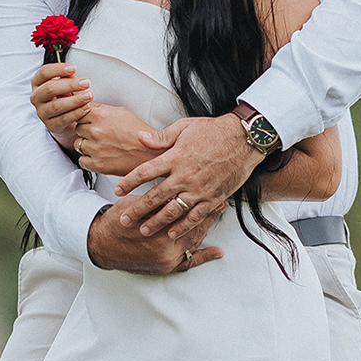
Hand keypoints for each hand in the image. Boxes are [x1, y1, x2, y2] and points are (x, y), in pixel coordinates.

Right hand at [30, 61, 91, 148]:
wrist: (66, 118)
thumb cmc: (64, 96)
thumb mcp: (64, 84)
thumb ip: (67, 78)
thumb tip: (72, 73)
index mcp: (37, 83)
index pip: (43, 72)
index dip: (58, 69)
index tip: (74, 68)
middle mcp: (36, 98)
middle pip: (49, 88)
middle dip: (70, 85)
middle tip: (86, 83)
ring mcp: (42, 113)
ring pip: (57, 105)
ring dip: (75, 100)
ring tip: (89, 95)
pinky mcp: (51, 125)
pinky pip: (64, 119)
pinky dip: (76, 113)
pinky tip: (86, 107)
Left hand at [70, 104, 154, 177]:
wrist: (151, 152)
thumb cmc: (138, 132)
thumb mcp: (120, 112)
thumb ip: (101, 109)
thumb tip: (87, 106)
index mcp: (99, 115)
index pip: (78, 112)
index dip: (84, 116)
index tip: (88, 120)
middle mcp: (95, 131)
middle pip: (77, 128)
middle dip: (86, 130)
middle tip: (99, 133)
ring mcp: (95, 148)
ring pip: (78, 144)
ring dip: (86, 145)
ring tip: (101, 145)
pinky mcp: (97, 164)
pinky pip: (81, 160)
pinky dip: (88, 159)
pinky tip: (99, 155)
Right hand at [87, 200, 224, 274]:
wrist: (101, 245)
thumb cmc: (116, 221)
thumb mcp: (134, 204)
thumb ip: (155, 198)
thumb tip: (175, 188)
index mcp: (156, 225)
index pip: (184, 208)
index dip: (198, 196)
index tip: (210, 186)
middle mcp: (165, 243)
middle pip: (193, 223)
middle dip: (207, 209)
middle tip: (222, 197)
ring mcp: (167, 257)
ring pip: (194, 239)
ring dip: (208, 226)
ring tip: (220, 213)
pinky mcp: (166, 266)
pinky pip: (189, 262)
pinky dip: (204, 257)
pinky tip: (217, 252)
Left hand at [114, 113, 262, 243]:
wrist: (244, 139)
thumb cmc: (214, 131)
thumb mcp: (184, 127)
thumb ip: (161, 137)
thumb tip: (140, 138)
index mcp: (175, 157)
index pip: (144, 172)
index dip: (128, 182)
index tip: (117, 191)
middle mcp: (184, 176)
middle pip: (154, 197)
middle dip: (137, 210)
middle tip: (124, 220)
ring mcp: (199, 189)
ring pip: (173, 211)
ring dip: (156, 222)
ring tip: (143, 231)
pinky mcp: (213, 198)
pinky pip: (195, 217)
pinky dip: (183, 227)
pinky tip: (171, 234)